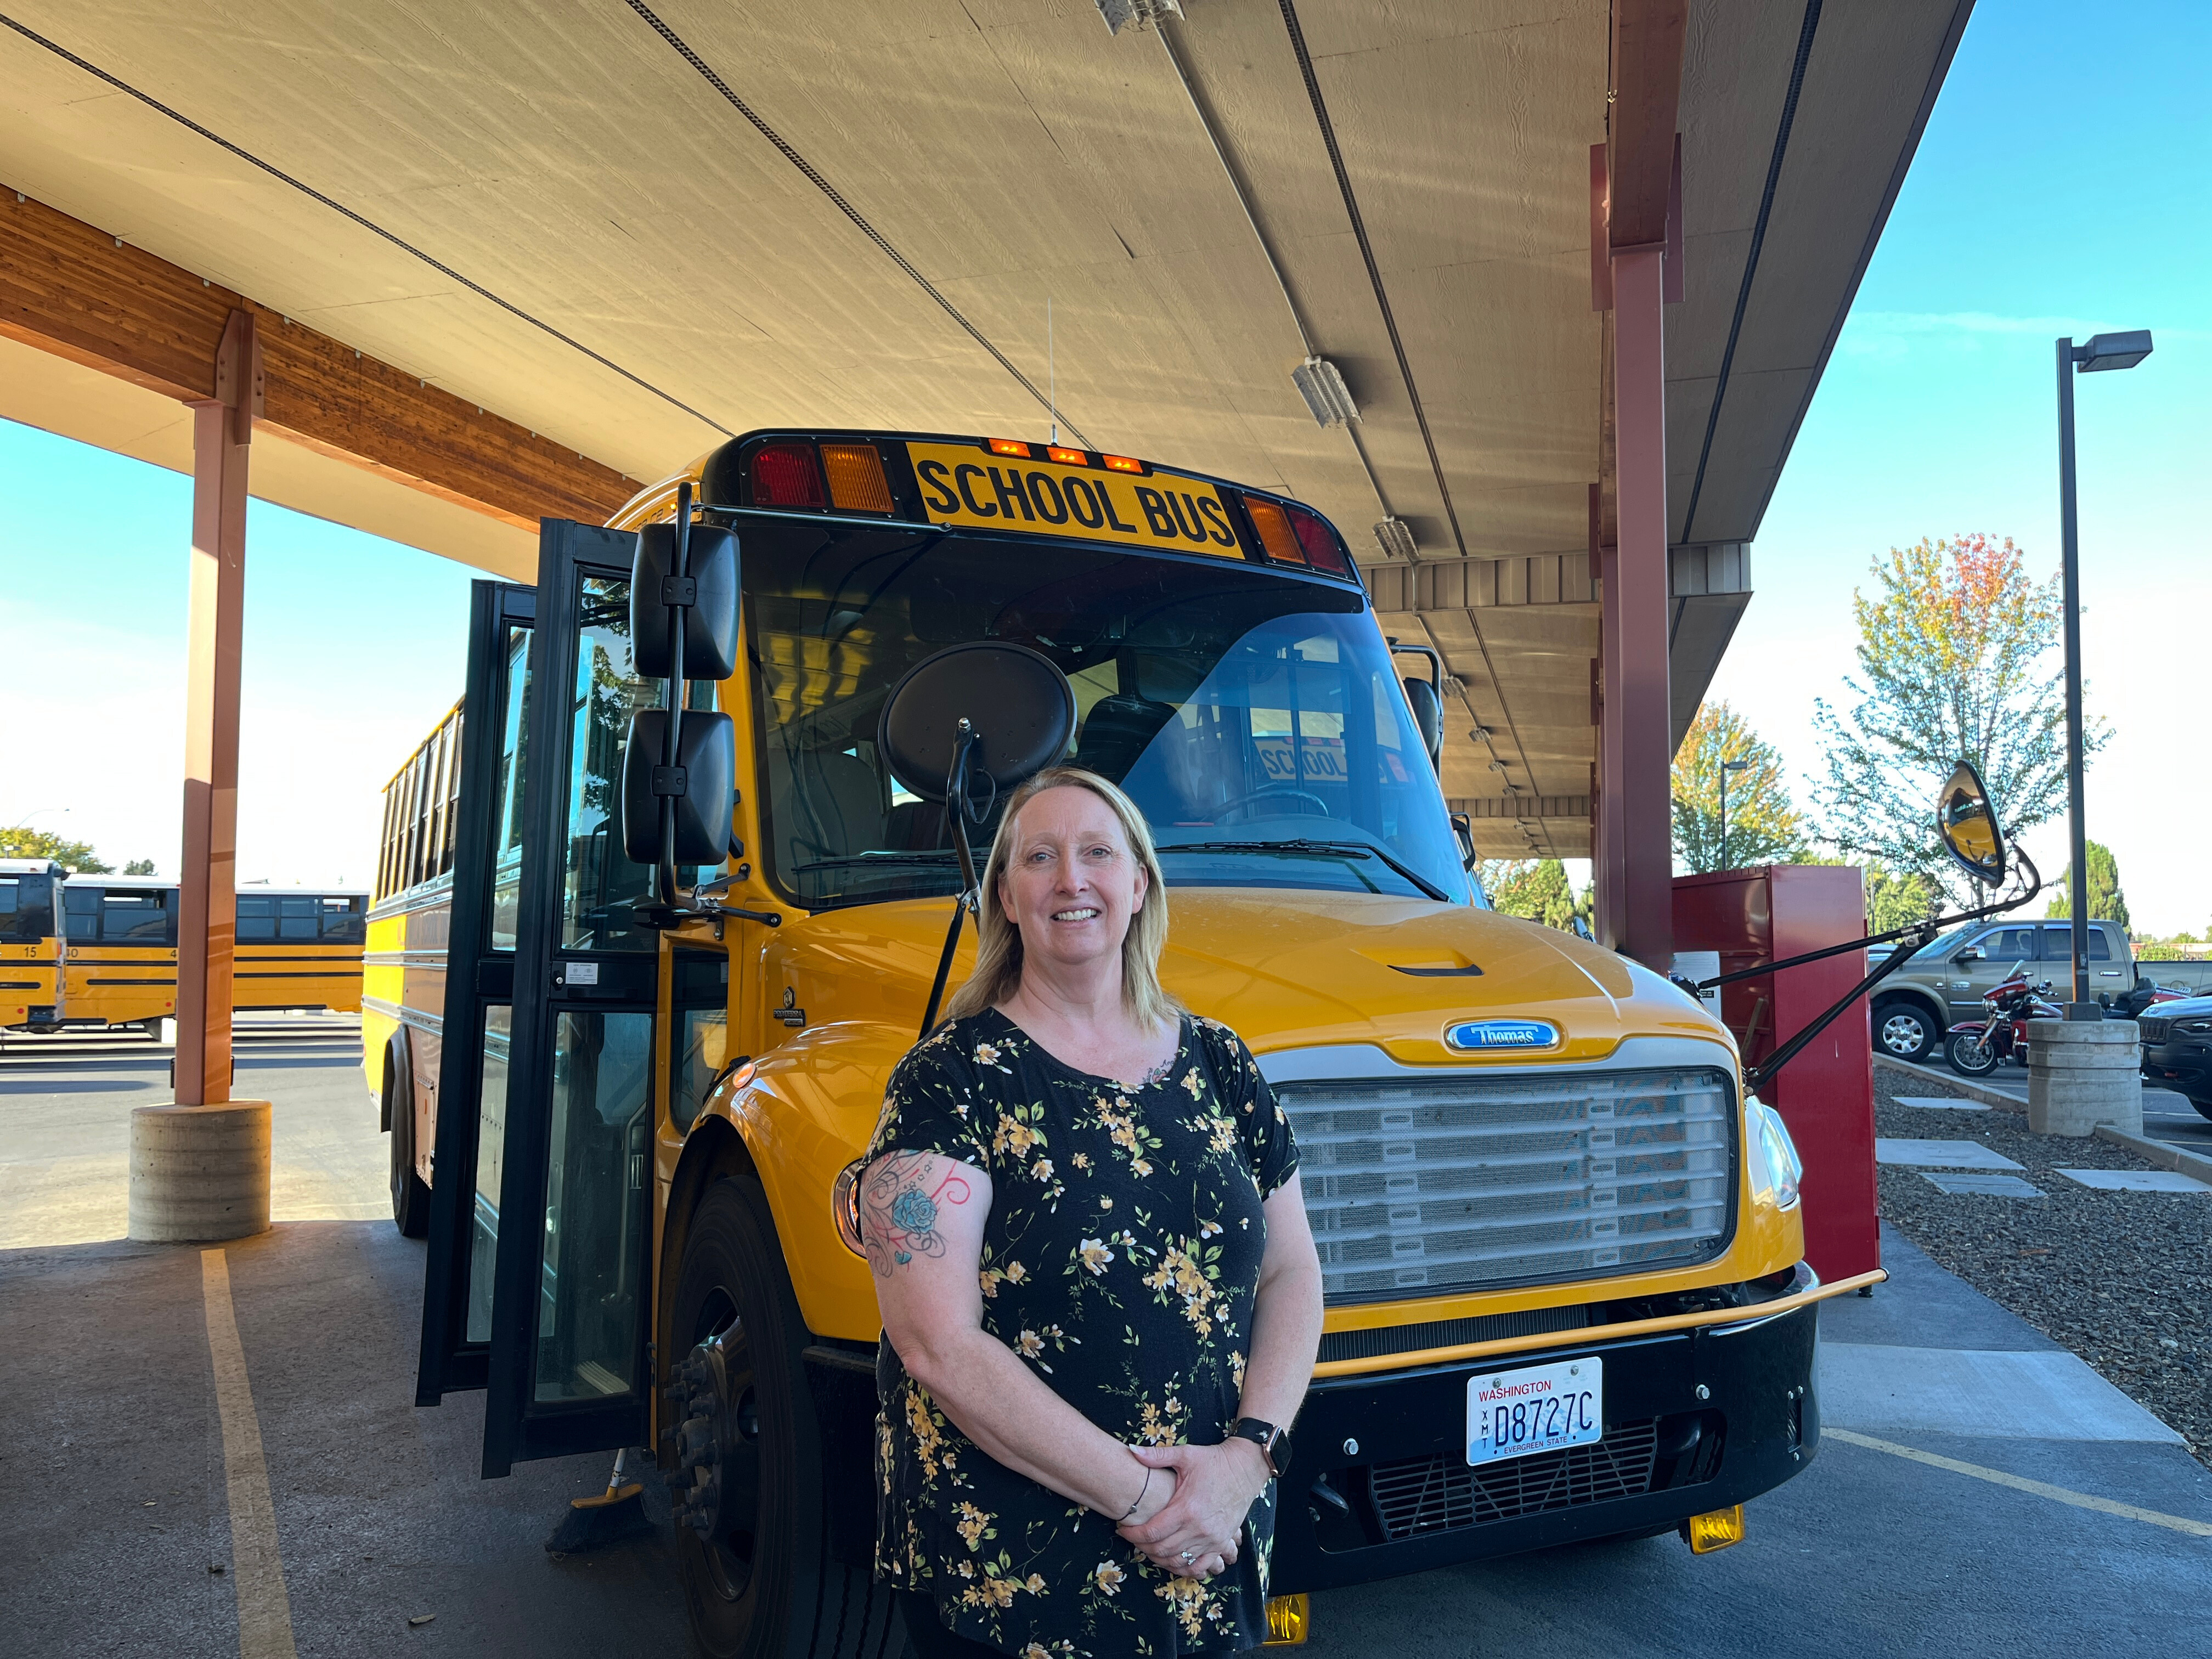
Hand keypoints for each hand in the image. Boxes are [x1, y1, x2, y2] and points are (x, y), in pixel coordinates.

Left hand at [1116, 1440, 1267, 1576]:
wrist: (1245, 1468)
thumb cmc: (1214, 1461)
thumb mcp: (1185, 1455)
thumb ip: (1157, 1456)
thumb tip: (1130, 1449)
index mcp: (1187, 1508)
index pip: (1152, 1532)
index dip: (1133, 1534)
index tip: (1122, 1529)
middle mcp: (1199, 1528)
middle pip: (1162, 1550)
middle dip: (1142, 1547)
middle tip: (1132, 1538)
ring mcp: (1212, 1539)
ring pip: (1179, 1561)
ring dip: (1160, 1559)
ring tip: (1148, 1548)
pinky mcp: (1221, 1543)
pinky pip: (1199, 1566)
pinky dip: (1184, 1568)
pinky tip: (1172, 1560)